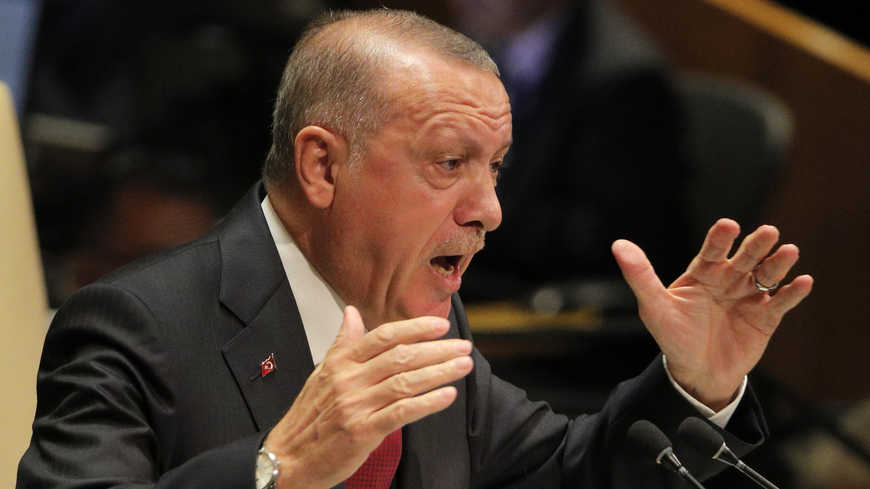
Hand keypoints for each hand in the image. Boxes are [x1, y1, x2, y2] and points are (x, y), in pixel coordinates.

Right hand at [263, 306, 472, 488]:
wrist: (289, 457)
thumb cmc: (309, 416)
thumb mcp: (322, 372)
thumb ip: (343, 343)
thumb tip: (352, 313)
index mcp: (340, 363)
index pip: (383, 336)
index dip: (415, 329)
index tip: (440, 326)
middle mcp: (349, 380)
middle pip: (400, 357)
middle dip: (437, 350)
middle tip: (463, 346)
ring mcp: (356, 405)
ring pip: (405, 382)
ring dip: (439, 372)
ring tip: (462, 366)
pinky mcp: (363, 431)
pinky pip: (401, 412)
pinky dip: (427, 402)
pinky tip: (447, 395)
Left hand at [612, 218, 812, 409]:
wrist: (696, 374)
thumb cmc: (673, 338)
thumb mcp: (654, 307)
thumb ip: (640, 276)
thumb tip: (618, 244)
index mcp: (702, 274)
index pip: (712, 251)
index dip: (720, 239)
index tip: (728, 225)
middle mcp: (727, 281)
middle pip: (743, 259)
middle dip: (755, 246)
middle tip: (768, 232)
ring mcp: (748, 298)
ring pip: (765, 276)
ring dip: (777, 264)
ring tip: (788, 251)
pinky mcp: (765, 318)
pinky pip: (780, 303)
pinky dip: (792, 293)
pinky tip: (802, 282)